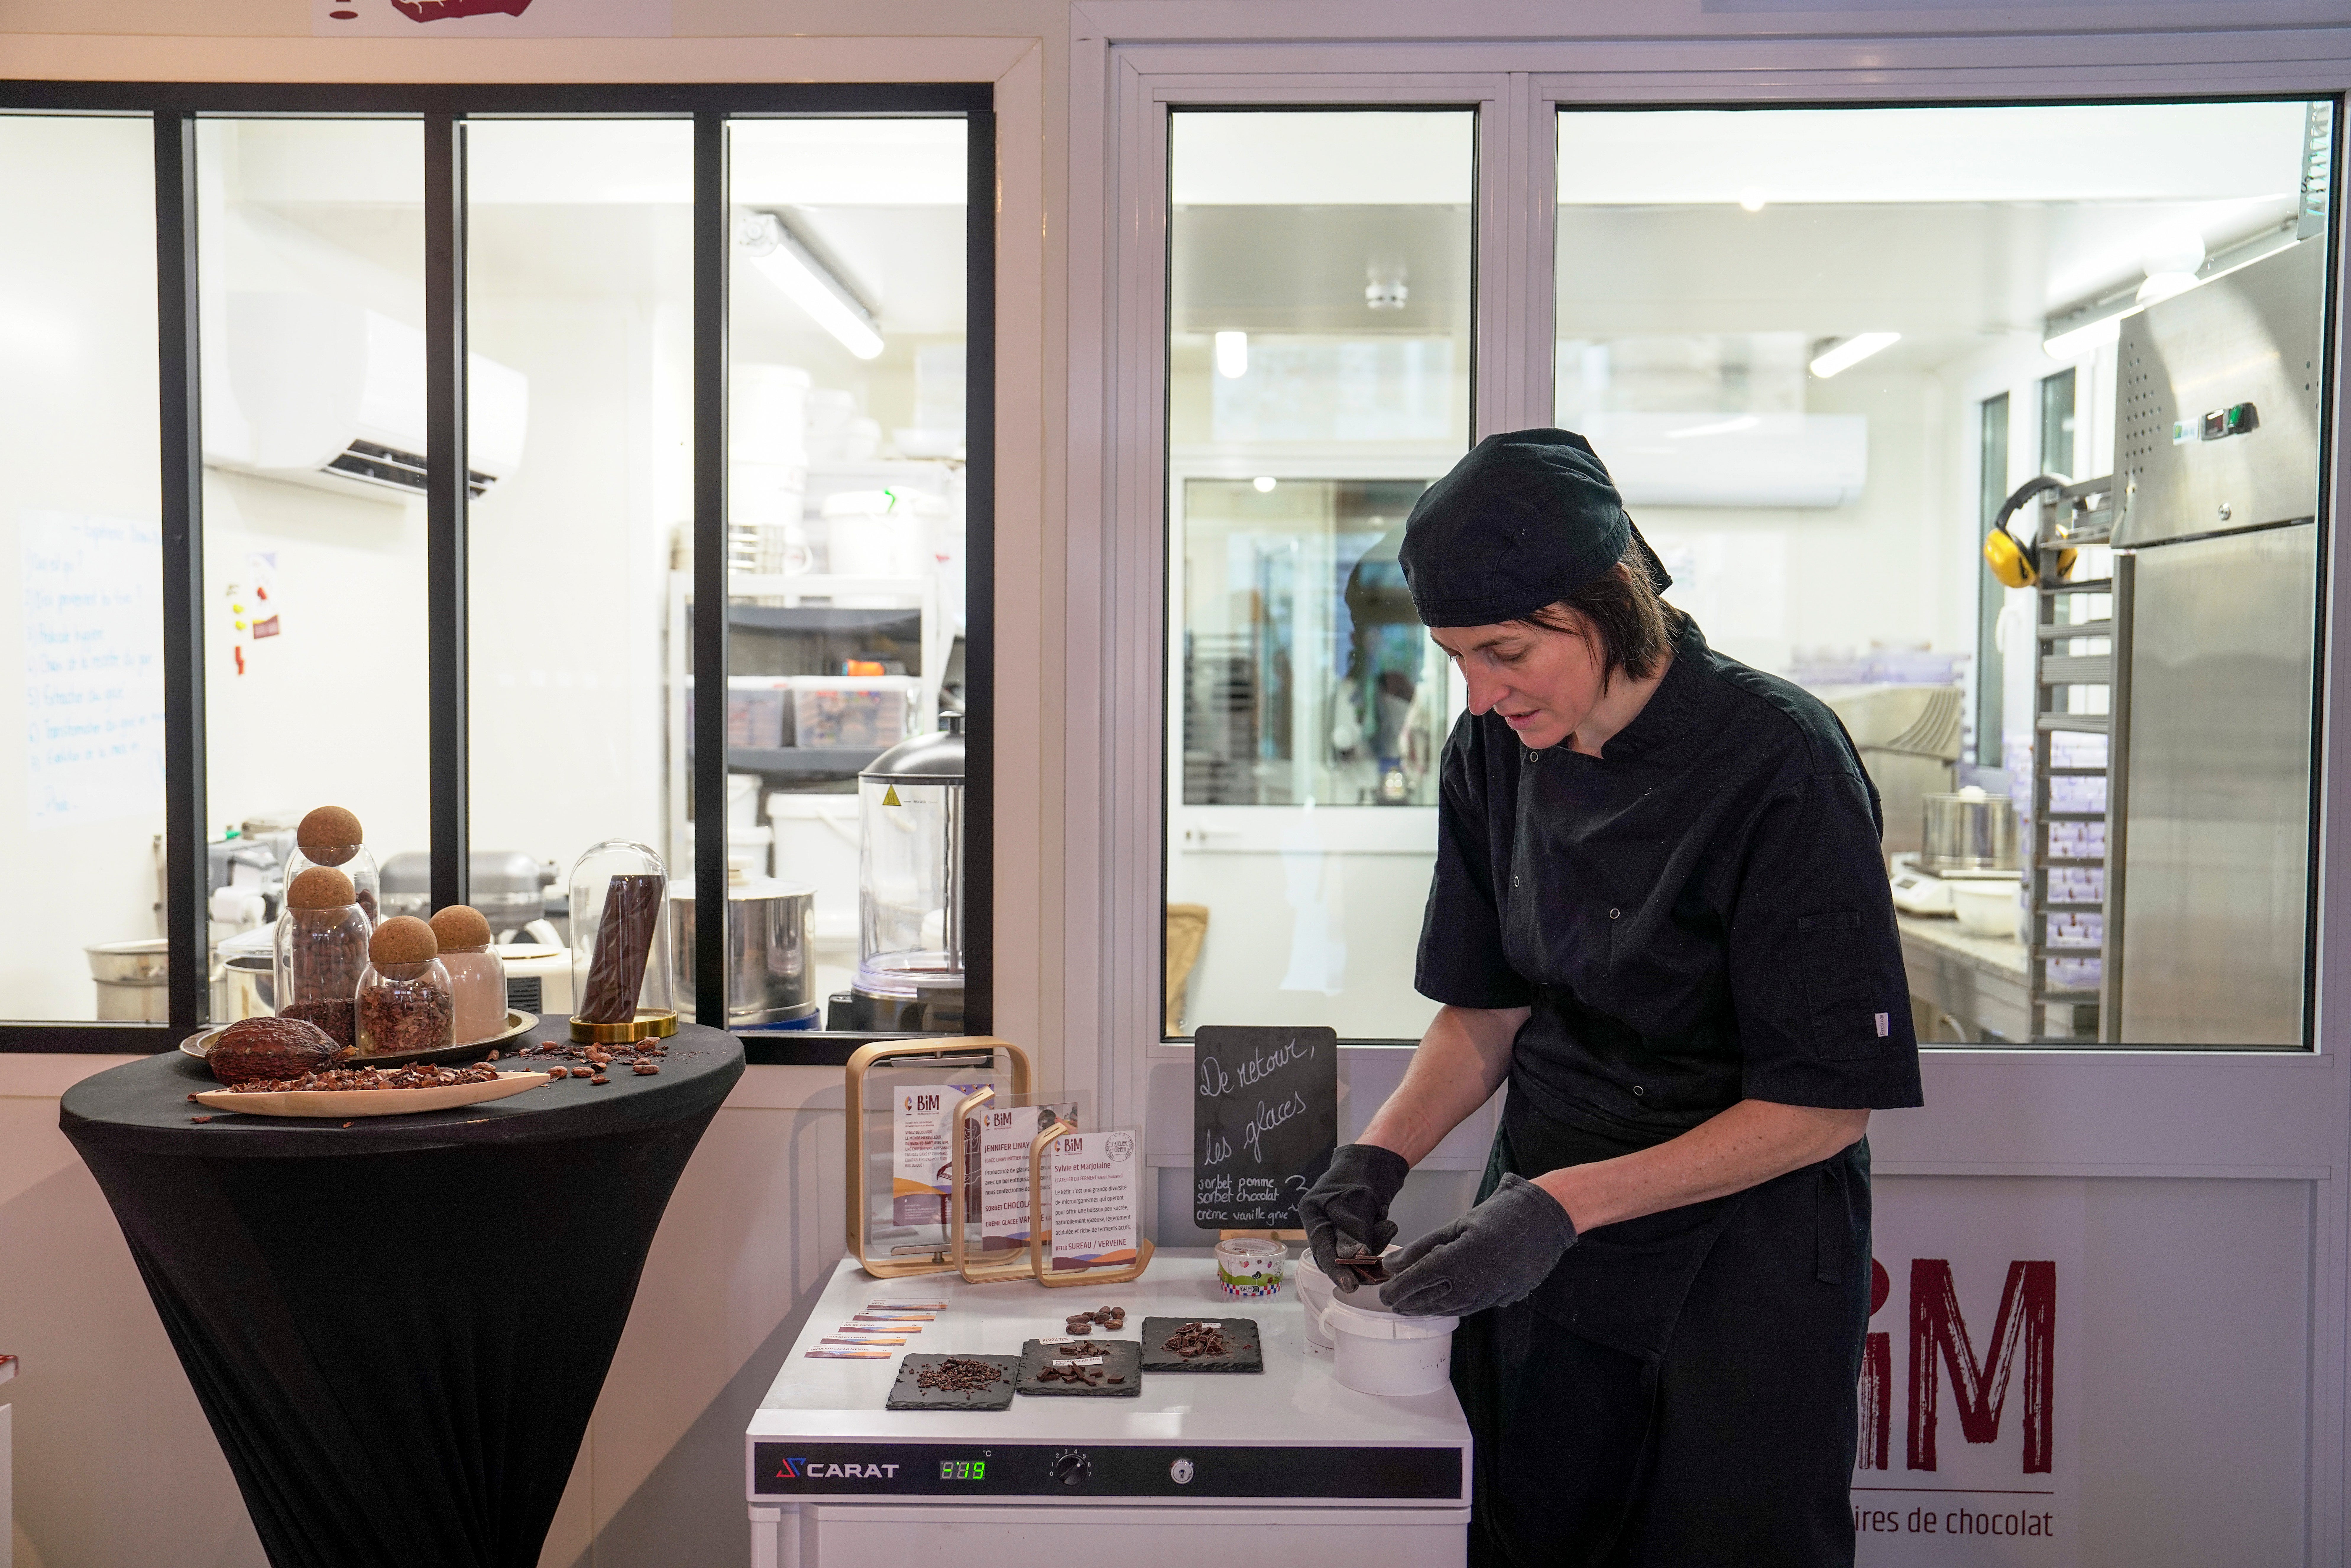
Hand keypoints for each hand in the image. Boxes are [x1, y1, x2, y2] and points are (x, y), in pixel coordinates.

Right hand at [1299, 1143, 1409, 1292]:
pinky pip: (1362, 1243)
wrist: (1377, 1159)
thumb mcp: (1356, 1205)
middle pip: (1335, 1254)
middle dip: (1359, 1261)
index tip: (1350, 1286)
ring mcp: (1336, 1224)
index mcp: (1312, 1213)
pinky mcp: (1352, 1226)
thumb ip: (1353, 1234)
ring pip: (1352, 1251)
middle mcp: (1321, 1221)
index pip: (1321, 1249)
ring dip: (1372, 1244)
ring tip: (1386, 1225)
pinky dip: (1376, 1238)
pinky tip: (1385, 1223)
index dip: (1337, 1270)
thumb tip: (1354, 1260)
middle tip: (1378, 1268)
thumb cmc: (1361, 1175)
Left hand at [1378, 1174, 1577, 1317]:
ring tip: (1410, 1304)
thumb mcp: (1456, 1225)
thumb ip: (1422, 1247)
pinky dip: (1449, 1306)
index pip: (1418, 1281)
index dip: (1398, 1289)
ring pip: (1449, 1309)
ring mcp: (1490, 1295)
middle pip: (1430, 1301)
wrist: (1545, 1222)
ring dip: (1427, 1308)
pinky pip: (1469, 1308)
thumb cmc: (1501, 1215)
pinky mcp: (1502, 1299)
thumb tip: (1393, 1264)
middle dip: (1407, 1302)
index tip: (1383, 1293)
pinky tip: (1439, 1302)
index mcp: (1459, 1259)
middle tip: (1391, 1301)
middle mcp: (1474, 1283)